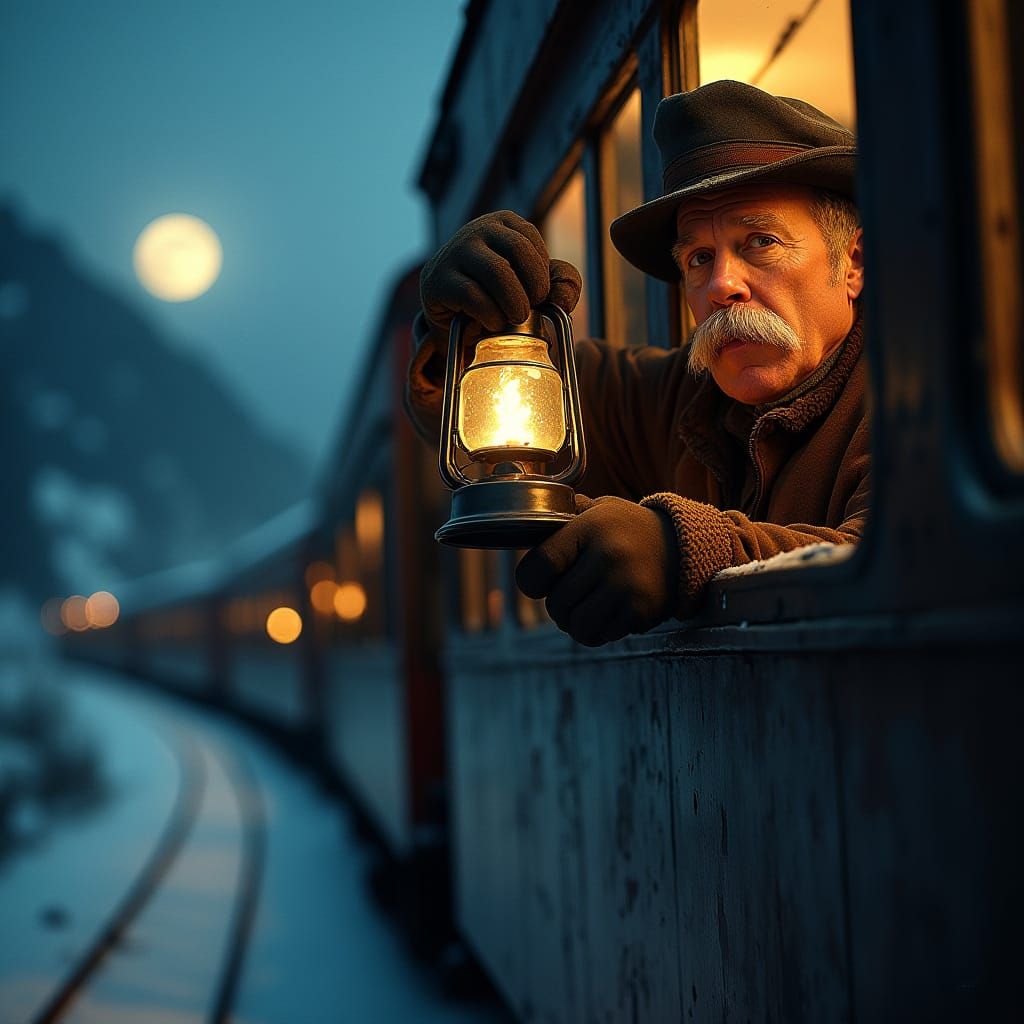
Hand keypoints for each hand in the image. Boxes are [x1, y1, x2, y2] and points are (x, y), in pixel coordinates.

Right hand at [419, 210, 581, 333]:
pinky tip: (493, 323)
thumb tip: (562, 299)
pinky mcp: (438, 281)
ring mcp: (454, 253)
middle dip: (534, 286)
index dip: (541, 274)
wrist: (452, 314)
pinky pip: (473, 296)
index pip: (532, 241)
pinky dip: (491, 315)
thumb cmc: (498, 295)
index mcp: (503, 222)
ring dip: (515, 303)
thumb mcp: (535, 283)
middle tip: (530, 308)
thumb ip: (561, 283)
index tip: (536, 295)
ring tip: (515, 317)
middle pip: (518, 249)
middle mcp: (477, 230)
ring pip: (497, 272)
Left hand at [515, 495, 679, 646]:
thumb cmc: (628, 528)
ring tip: (586, 607)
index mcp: (590, 527)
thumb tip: (525, 510)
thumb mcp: (599, 508)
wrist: (682, 546)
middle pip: (556, 604)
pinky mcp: (641, 611)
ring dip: (575, 623)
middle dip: (557, 605)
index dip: (531, 581)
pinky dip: (599, 630)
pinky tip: (609, 612)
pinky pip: (601, 635)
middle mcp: (608, 556)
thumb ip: (564, 512)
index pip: (539, 566)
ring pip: (576, 626)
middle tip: (571, 595)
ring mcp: (626, 586)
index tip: (538, 582)